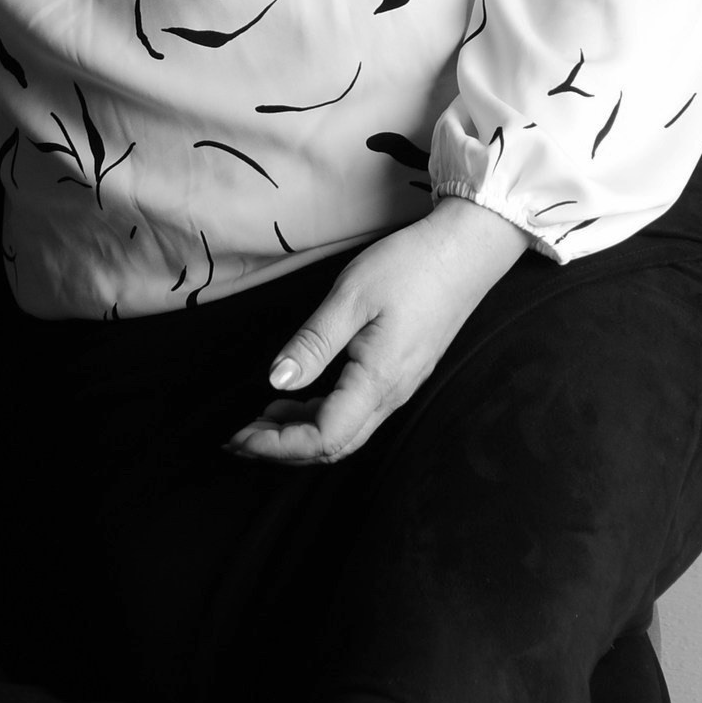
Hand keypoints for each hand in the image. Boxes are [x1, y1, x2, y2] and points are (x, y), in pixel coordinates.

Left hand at [229, 197, 525, 465]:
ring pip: (344, 431)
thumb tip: (276, 382)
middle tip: (236, 440)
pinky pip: (354, 412)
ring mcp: (398, 387)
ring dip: (298, 434)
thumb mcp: (351, 297)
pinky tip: (293, 398)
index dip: (278, 446)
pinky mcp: (398, 374)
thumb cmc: (410, 267)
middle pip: (333, 446)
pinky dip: (318, 414)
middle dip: (281, 450)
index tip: (238, 437)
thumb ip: (314, 343)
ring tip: (257, 422)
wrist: (465, 252)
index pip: (323, 438)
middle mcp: (391, 395)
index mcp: (378, 381)